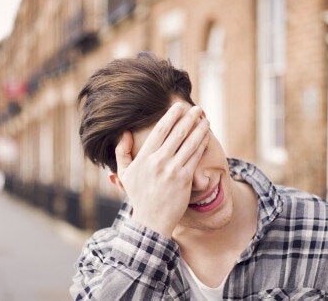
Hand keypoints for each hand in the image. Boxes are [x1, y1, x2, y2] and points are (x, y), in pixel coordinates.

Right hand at [114, 103, 209, 236]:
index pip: (160, 130)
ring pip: (189, 143)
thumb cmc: (139, 196)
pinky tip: (206, 137)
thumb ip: (122, 152)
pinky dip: (201, 145)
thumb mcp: (125, 174)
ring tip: (205, 119)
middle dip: (189, 118)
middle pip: (177, 133)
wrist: (151, 221)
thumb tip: (124, 133)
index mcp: (144, 158)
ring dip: (199, 129)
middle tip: (197, 108)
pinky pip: (195, 157)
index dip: (171, 116)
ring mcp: (172, 170)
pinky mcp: (184, 180)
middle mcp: (158, 161)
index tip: (179, 106)